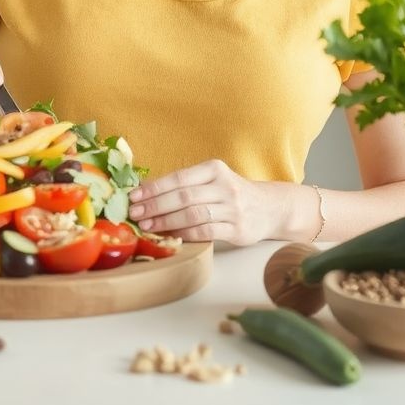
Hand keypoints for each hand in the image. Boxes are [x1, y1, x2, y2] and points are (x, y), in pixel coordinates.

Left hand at [127, 159, 278, 246]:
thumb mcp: (211, 180)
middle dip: (155, 205)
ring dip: (166, 221)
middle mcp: (225, 186)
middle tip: (135, 213)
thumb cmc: (231, 193)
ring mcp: (233, 208)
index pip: (178, 177)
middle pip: (183, 196)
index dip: (154, 188)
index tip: (134, 196)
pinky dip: (185, 234)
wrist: (270, 208)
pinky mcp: (238, 229)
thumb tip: (144, 189)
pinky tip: (170, 236)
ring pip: (193, 214)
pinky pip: (205, 231)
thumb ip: (184, 183)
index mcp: (214, 169)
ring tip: (147, 225)